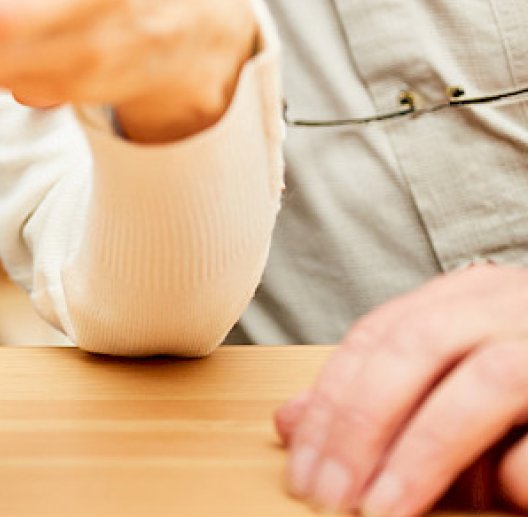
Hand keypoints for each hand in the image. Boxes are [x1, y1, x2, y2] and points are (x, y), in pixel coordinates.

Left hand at [276, 264, 527, 515]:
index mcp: (470, 297)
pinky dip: (517, 468)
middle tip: (324, 496)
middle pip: (415, 349)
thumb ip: (382, 400)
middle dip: (359, 425)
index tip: (298, 462)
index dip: (332, 398)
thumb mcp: (454, 385)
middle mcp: (514, 303)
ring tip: (379, 510)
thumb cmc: (527, 398)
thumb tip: (287, 424)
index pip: (379, 336)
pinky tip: (497, 501)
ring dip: (423, 452)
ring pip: (483, 385)